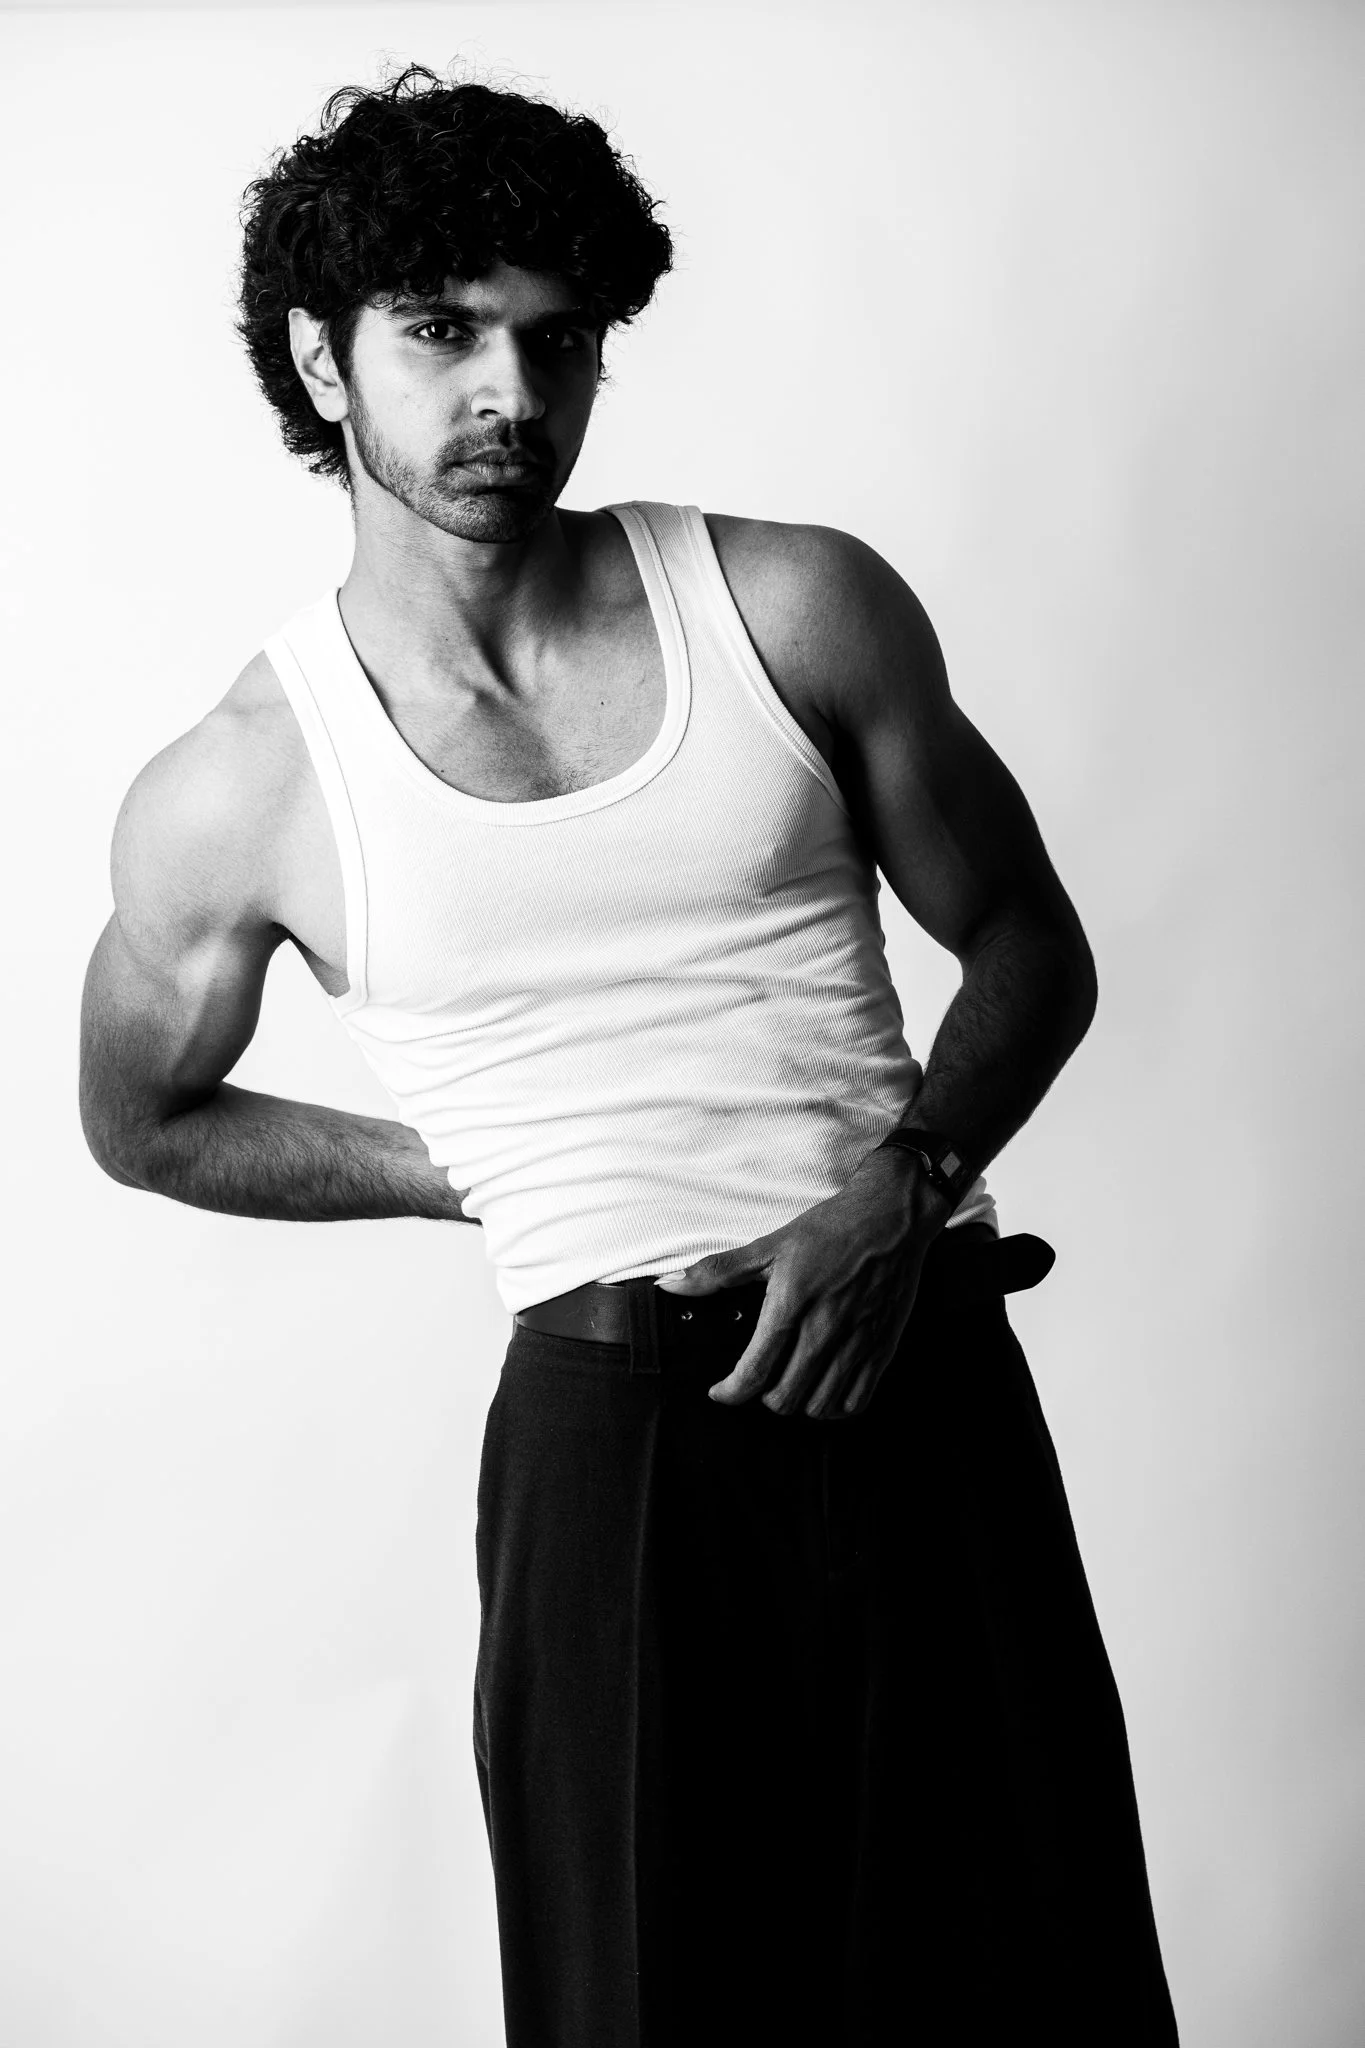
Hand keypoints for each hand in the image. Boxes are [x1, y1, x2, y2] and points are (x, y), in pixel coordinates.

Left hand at [654, 1148, 951, 1419]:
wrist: (891, 1216)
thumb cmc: (829, 1229)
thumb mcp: (770, 1245)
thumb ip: (719, 1271)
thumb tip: (671, 1284)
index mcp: (790, 1304)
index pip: (754, 1371)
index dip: (730, 1392)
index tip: (721, 1392)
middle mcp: (824, 1329)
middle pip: (785, 1398)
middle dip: (764, 1397)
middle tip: (761, 1382)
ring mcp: (857, 1341)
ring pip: (820, 1405)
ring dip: (799, 1404)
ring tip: (792, 1385)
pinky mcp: (882, 1346)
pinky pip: (857, 1401)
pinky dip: (836, 1406)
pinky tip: (826, 1389)